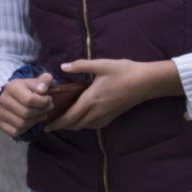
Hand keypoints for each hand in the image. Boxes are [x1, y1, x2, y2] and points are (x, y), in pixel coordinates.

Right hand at [0, 73, 53, 137]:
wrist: (20, 96)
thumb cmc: (33, 89)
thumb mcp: (41, 81)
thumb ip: (45, 80)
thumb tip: (42, 90)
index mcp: (12, 87)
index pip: (29, 100)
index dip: (43, 102)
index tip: (49, 100)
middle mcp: (3, 99)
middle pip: (26, 113)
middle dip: (41, 112)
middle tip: (48, 108)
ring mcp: (0, 112)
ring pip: (22, 123)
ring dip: (36, 120)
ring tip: (42, 114)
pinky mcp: (1, 123)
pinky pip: (15, 131)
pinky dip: (27, 128)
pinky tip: (32, 121)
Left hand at [48, 58, 181, 131]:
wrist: (146, 82)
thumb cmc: (124, 72)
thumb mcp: (101, 64)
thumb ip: (81, 66)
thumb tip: (62, 66)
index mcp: (91, 100)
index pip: (69, 117)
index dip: (56, 123)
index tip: (45, 126)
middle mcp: (96, 112)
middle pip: (74, 125)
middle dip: (61, 125)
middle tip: (50, 122)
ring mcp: (105, 116)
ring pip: (83, 126)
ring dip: (72, 125)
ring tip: (63, 119)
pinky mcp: (112, 117)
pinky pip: (93, 125)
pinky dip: (84, 124)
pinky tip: (82, 117)